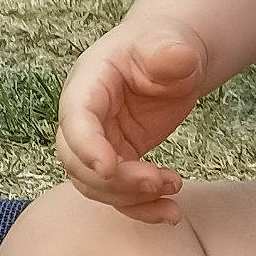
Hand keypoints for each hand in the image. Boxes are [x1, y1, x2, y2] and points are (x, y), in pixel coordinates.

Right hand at [54, 21, 207, 223]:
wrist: (169, 56)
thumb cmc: (163, 44)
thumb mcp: (168, 42)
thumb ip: (169, 52)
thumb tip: (179, 57)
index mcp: (88, 84)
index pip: (76, 119)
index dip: (87, 146)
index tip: (110, 167)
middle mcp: (84, 117)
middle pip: (77, 161)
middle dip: (114, 180)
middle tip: (158, 181)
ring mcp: (99, 142)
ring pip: (95, 185)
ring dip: (131, 199)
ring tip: (174, 190)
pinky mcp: (118, 159)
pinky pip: (119, 192)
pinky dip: (141, 208)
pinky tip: (169, 213)